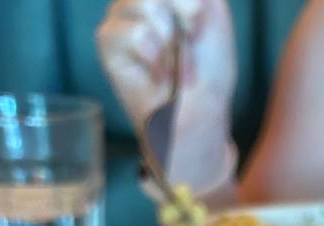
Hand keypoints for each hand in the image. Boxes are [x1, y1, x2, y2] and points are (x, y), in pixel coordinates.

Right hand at [97, 0, 236, 191]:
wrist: (197, 118)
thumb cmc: (208, 75)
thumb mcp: (215, 18)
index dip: (191, 4)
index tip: (200, 27)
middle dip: (186, 15)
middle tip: (192, 43)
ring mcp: (122, 13)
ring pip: (147, 4)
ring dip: (172, 42)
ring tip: (176, 67)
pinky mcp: (108, 39)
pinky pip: (134, 33)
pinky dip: (156, 58)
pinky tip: (160, 76)